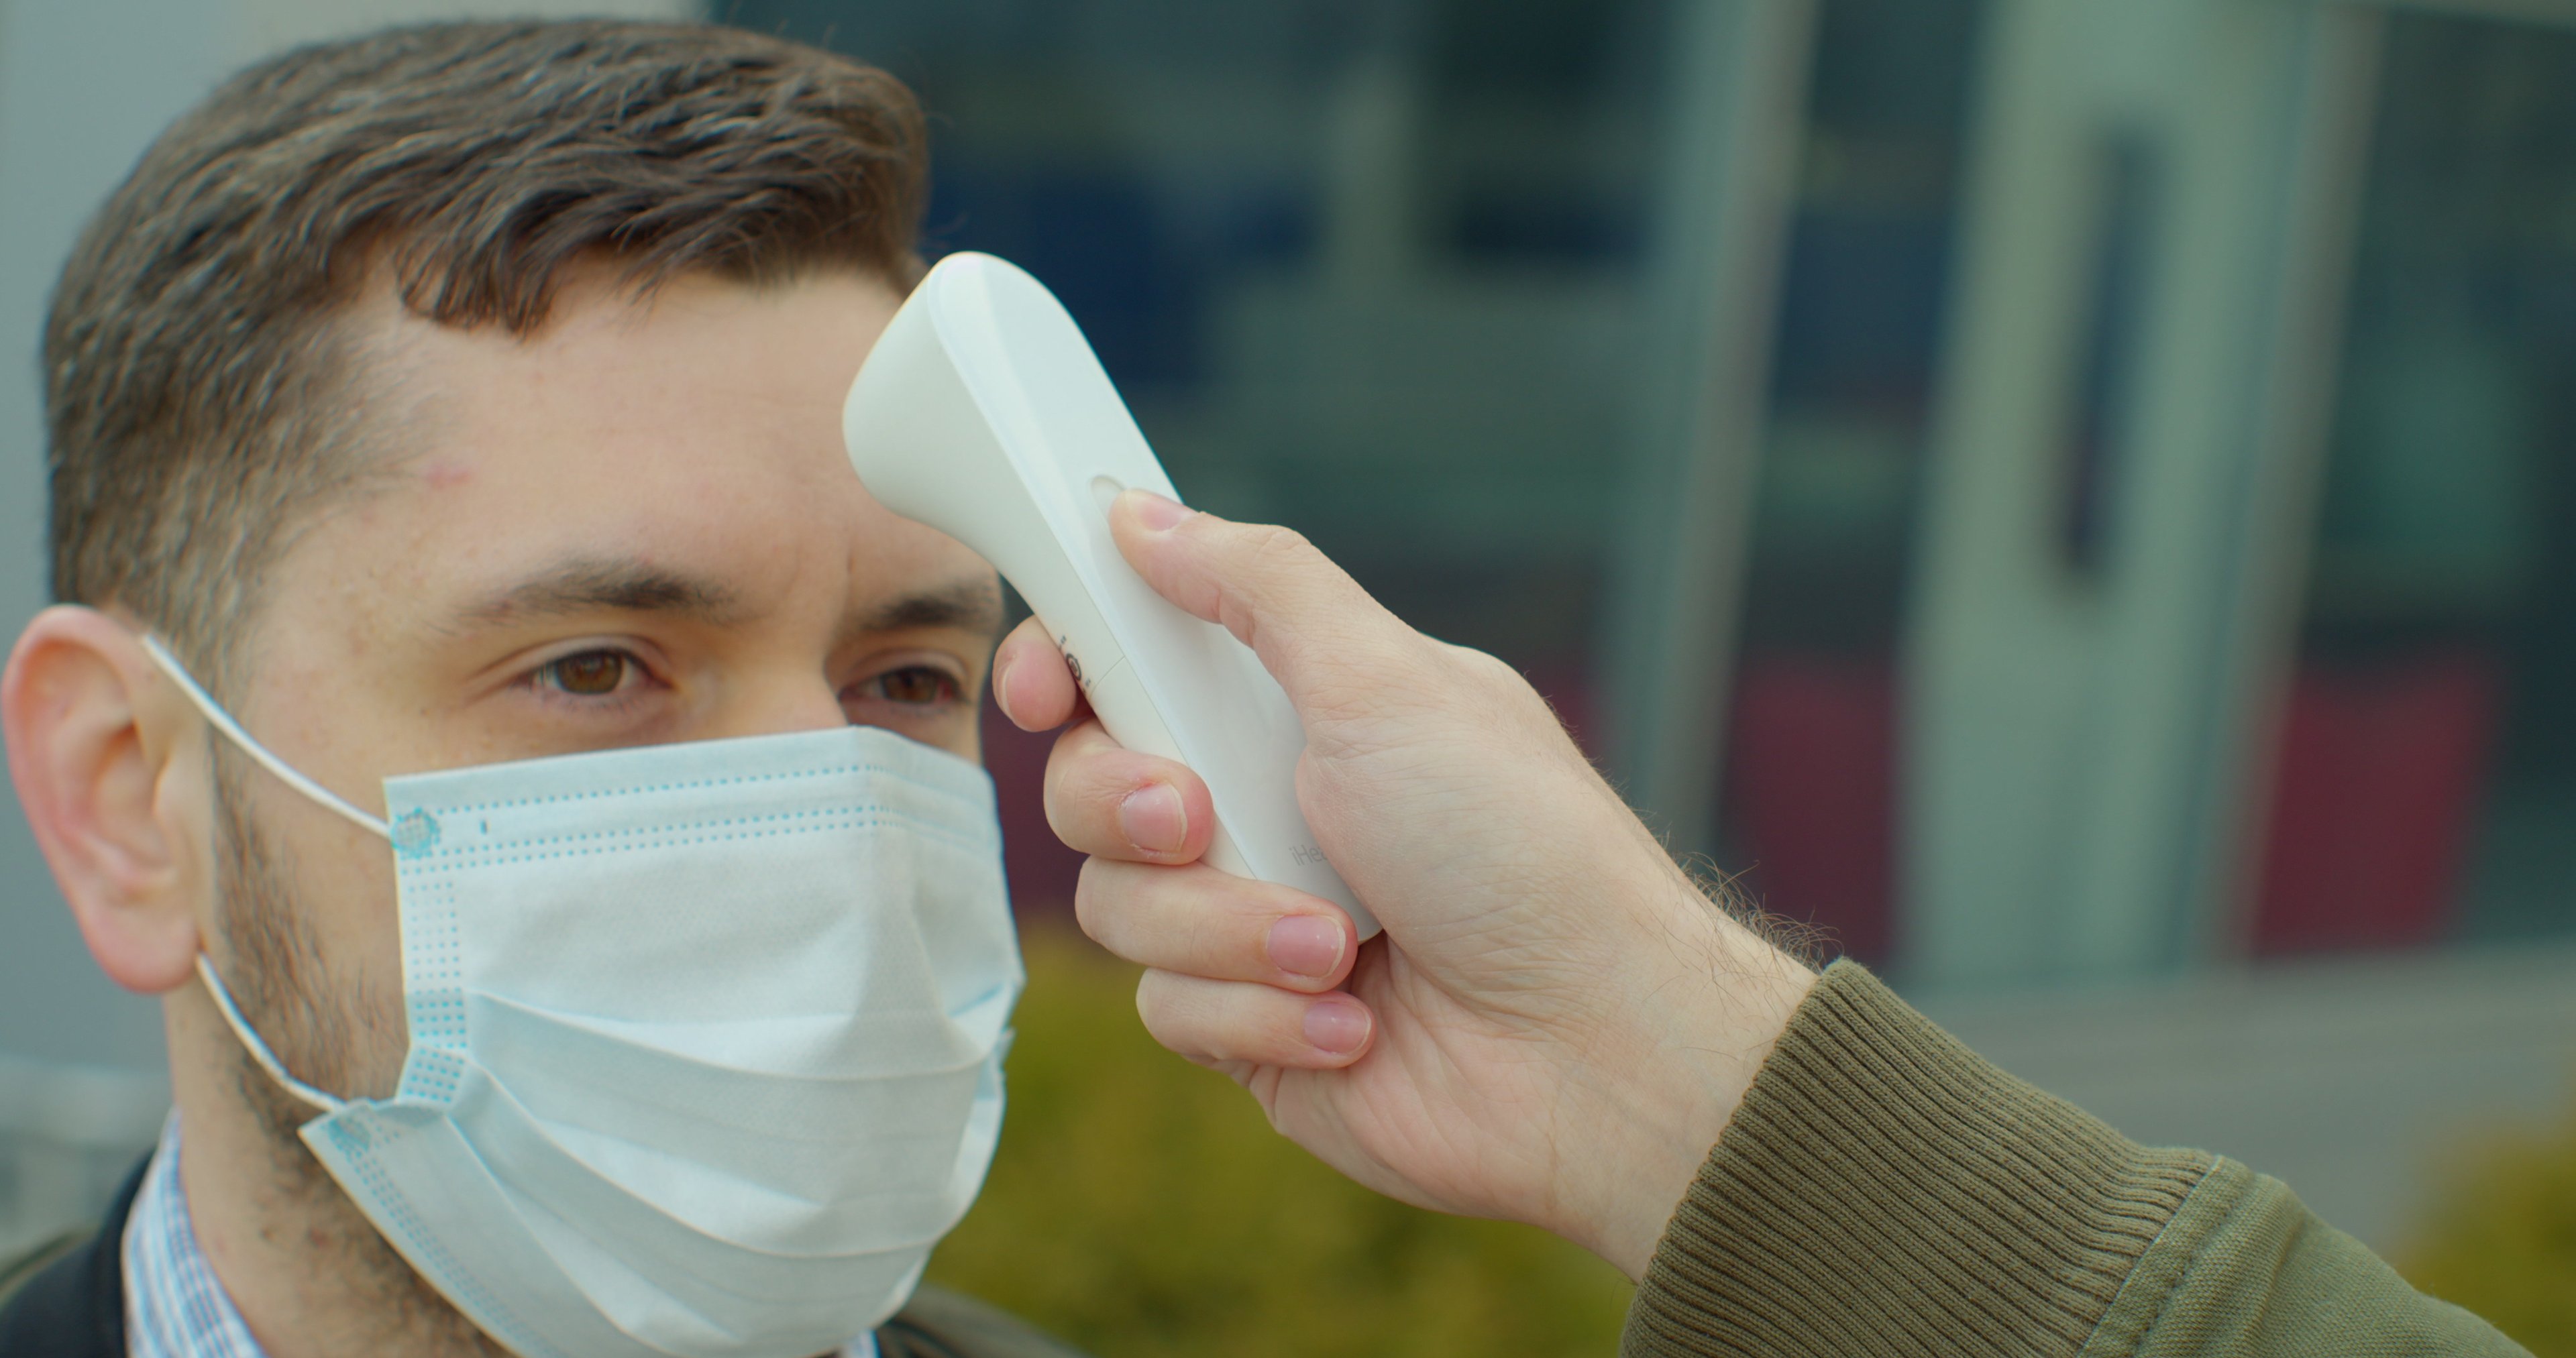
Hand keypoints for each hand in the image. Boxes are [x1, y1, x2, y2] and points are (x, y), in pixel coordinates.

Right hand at [993, 491, 1816, 1278]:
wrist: (1592, 1046)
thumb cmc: (1518, 849)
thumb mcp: (1388, 678)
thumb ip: (1256, 585)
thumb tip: (1143, 514)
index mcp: (1296, 709)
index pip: (1130, 667)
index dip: (1065, 669)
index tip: (1049, 686)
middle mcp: (1264, 808)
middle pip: (1092, 787)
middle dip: (1133, 807)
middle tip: (1202, 819)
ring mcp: (1251, 923)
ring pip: (1122, 908)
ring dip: (1231, 928)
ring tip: (1345, 945)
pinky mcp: (1249, 1031)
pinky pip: (1173, 1011)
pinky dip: (1263, 1017)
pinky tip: (1354, 1021)